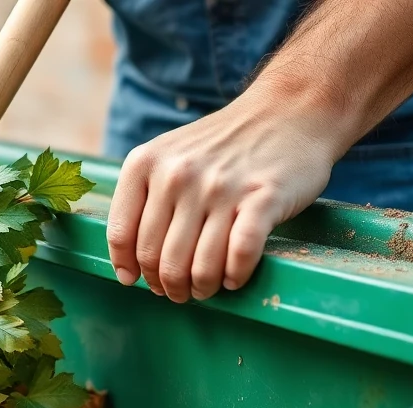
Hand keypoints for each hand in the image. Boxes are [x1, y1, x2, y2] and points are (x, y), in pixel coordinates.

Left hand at [107, 86, 342, 301]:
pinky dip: (235, 276)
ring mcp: (221, 186)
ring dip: (200, 288)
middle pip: (157, 257)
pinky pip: (240, 254)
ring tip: (204, 289)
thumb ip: (143, 201)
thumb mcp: (169, 156)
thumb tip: (128, 269)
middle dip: (166, 285)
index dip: (130, 268)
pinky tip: (233, 278)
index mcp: (145, 164)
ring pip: (197, 265)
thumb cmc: (223, 145)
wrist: (290, 110)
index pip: (122, 236)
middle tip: (178, 292)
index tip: (138, 281)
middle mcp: (178, 175)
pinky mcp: (263, 197)